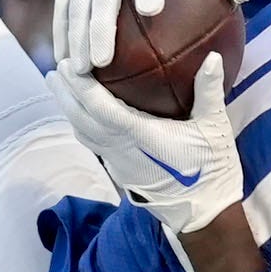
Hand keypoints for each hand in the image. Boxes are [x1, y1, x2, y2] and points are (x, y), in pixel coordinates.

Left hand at [56, 55, 242, 245]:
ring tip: (60, 87)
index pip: (101, 109)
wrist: (203, 214)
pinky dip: (82, 125)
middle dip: (65, 94)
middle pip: (82, 120)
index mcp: (141, 137)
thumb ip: (210, 91)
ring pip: (83, 133)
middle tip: (55, 69)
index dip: (81, 87)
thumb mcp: (215, 128)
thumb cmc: (210, 170)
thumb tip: (212, 56)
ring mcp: (118, 163)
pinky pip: (93, 144)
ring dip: (69, 109)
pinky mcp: (120, 171)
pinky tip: (82, 114)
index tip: (68, 65)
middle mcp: (122, 150)